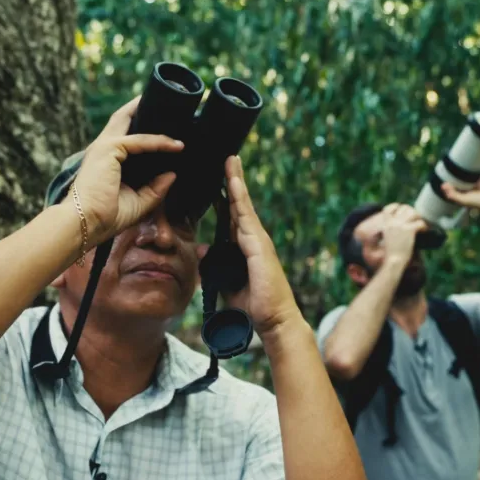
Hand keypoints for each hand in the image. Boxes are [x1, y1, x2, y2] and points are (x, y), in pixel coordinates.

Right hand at [71, 96, 184, 245]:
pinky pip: (139, 141)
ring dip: (148, 111)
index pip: (126, 137)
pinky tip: (175, 145)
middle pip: (123, 120)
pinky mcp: (108, 149)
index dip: (143, 129)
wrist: (86, 223)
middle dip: (140, 108)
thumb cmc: (106, 217)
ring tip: (171, 107)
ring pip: (127, 120)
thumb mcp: (139, 202)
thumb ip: (155, 188)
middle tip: (164, 102)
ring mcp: (104, 147)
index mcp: (107, 161)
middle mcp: (103, 150)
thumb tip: (173, 174)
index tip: (164, 130)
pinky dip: (158, 141)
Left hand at [222, 156, 300, 337]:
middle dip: (234, 181)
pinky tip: (233, 181)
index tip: (220, 181)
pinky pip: (246, 216)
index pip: (234, 217)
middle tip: (228, 159)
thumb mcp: (226, 283)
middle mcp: (254, 240)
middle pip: (240, 205)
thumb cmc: (254, 306)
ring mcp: (258, 241)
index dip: (227, 198)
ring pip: (244, 205)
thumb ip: (216, 266)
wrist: (274, 321)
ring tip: (231, 160)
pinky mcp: (259, 245)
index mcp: (246, 248)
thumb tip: (204, 249)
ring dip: (237, 182)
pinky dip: (240, 197)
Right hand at [380, 203, 427, 264]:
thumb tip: (403, 225)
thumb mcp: (387, 238)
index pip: (389, 208)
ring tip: (420, 224)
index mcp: (385, 224)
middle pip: (404, 208)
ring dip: (418, 217)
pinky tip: (423, 231)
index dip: (397, 207)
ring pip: (413, 212)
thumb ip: (392, 229)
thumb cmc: (391, 254)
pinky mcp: (409, 230)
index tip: (402, 210)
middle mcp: (393, 222)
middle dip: (411, 211)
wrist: (393, 260)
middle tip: (415, 219)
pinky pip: (420, 222)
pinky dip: (424, 226)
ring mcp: (401, 225)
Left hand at [440, 150, 479, 216]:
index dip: (455, 173)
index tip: (449, 165)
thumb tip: (442, 186)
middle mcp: (478, 182)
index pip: (461, 178)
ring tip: (473, 148)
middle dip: (466, 163)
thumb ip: (452, 194)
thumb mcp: (463, 200)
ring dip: (479, 157)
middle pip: (471, 169)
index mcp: (470, 188)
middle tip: (460, 153)